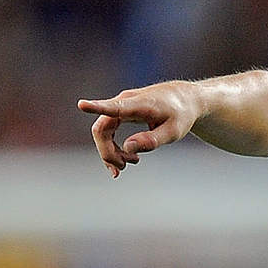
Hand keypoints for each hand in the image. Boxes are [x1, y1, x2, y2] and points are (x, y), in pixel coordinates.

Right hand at [77, 82, 199, 177]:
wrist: (185, 99)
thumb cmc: (181, 114)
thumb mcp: (174, 131)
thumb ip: (151, 140)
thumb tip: (128, 148)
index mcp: (139, 105)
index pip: (115, 107)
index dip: (96, 107)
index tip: (82, 104)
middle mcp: (125, 102)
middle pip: (102, 129)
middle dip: (108, 152)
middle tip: (123, 168)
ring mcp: (121, 106)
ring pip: (103, 132)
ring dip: (111, 152)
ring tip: (132, 162)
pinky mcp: (121, 112)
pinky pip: (108, 131)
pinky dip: (113, 147)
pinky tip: (125, 159)